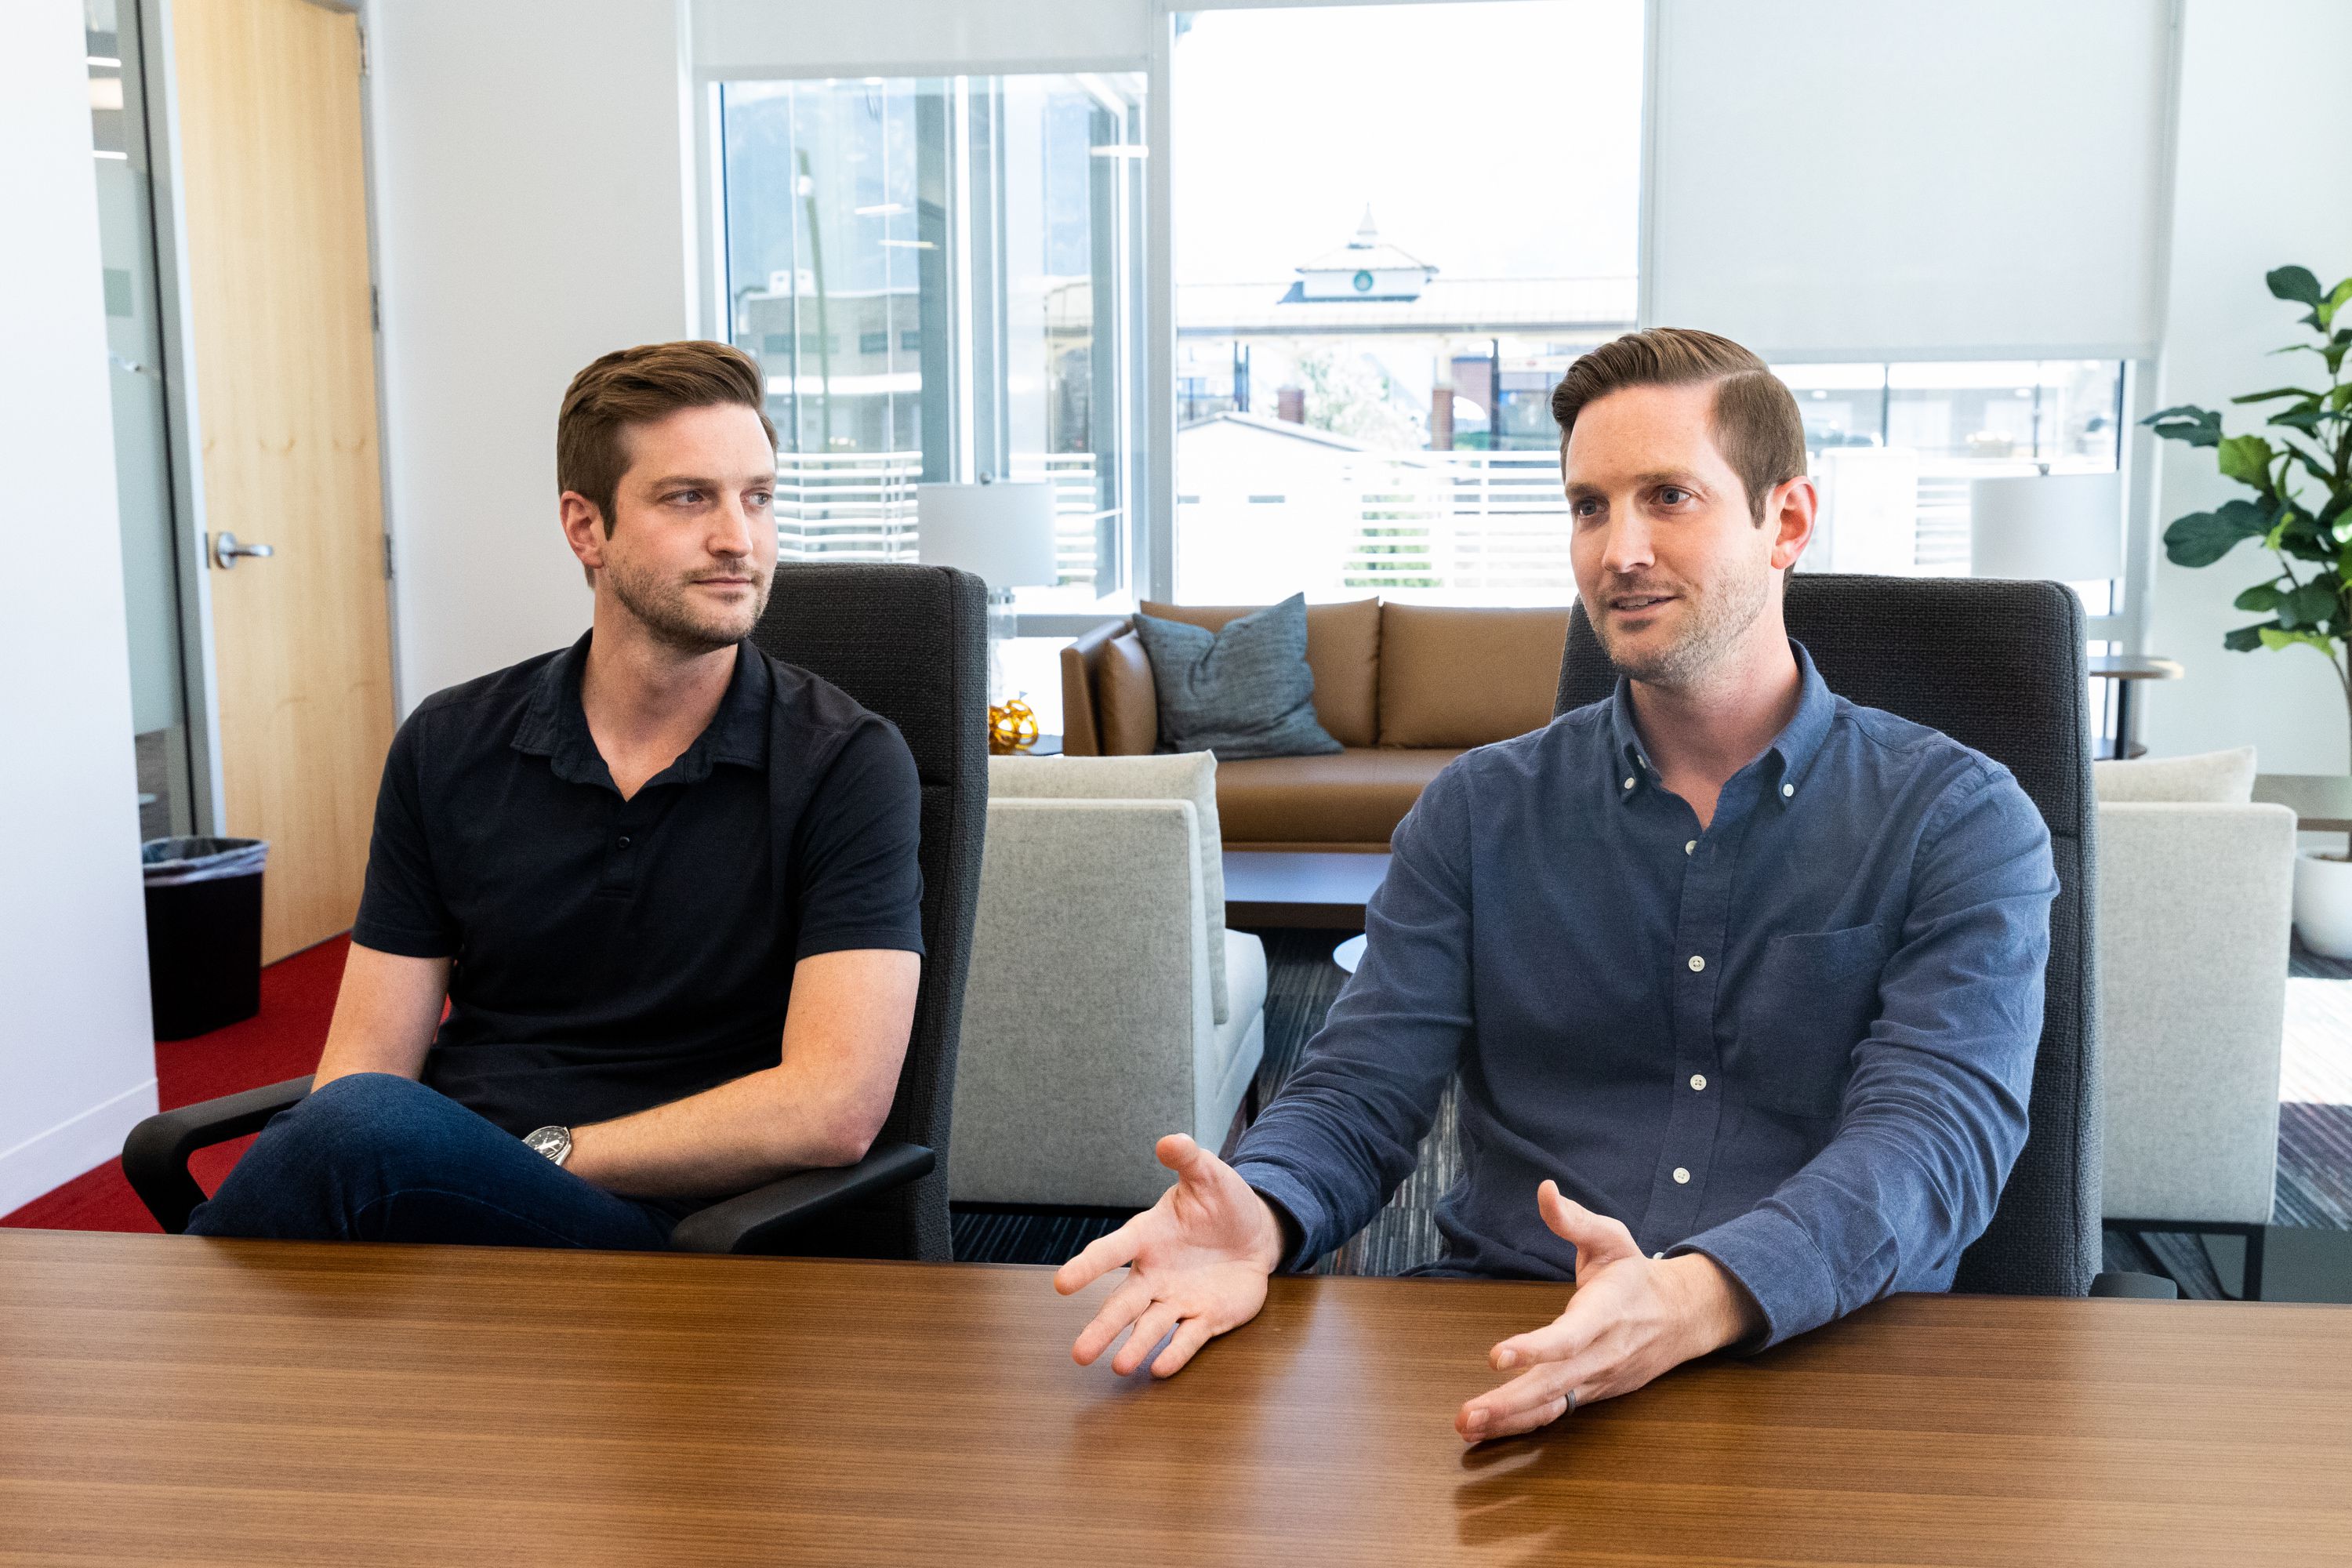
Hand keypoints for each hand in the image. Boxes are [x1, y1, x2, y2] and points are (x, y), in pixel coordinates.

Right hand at [1053, 1134, 1286, 1378]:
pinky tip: (1160, 1369)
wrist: (1254, 1232)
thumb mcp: (1208, 1175)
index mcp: (1147, 1238)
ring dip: (1135, 1347)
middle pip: (1123, 1304)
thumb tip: (1169, 1140)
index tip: (1062, 1283)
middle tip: (1078, 1354)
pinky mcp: (1205, 1318)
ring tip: (1119, 1367)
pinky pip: (1188, 1339)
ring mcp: (1178, 1299)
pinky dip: (1175, 1354)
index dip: (1087, 1267)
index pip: (1112, 1252)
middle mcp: (1154, 1275)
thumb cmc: (1221, 1202)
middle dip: (1102, 1328)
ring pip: (1150, 1327)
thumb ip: (1187, 1159)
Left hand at [1455, 1181, 1760, 1442]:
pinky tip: (1488, 1429)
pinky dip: (1522, 1423)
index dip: (1534, 1349)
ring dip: (1509, 1420)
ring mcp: (1596, 1379)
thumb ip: (1574, 1219)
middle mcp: (1600, 1354)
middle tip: (1468, 1413)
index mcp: (1604, 1314)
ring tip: (1467, 1426)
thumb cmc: (1635, 1275)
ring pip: (1553, 1405)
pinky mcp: (1591, 1392)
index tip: (1496, 1356)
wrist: (1680, 1317)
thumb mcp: (1611, 1236)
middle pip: (1555, 1384)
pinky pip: (1556, 1412)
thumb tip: (1545, 1190)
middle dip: (1510, 1401)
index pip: (1569, 1337)